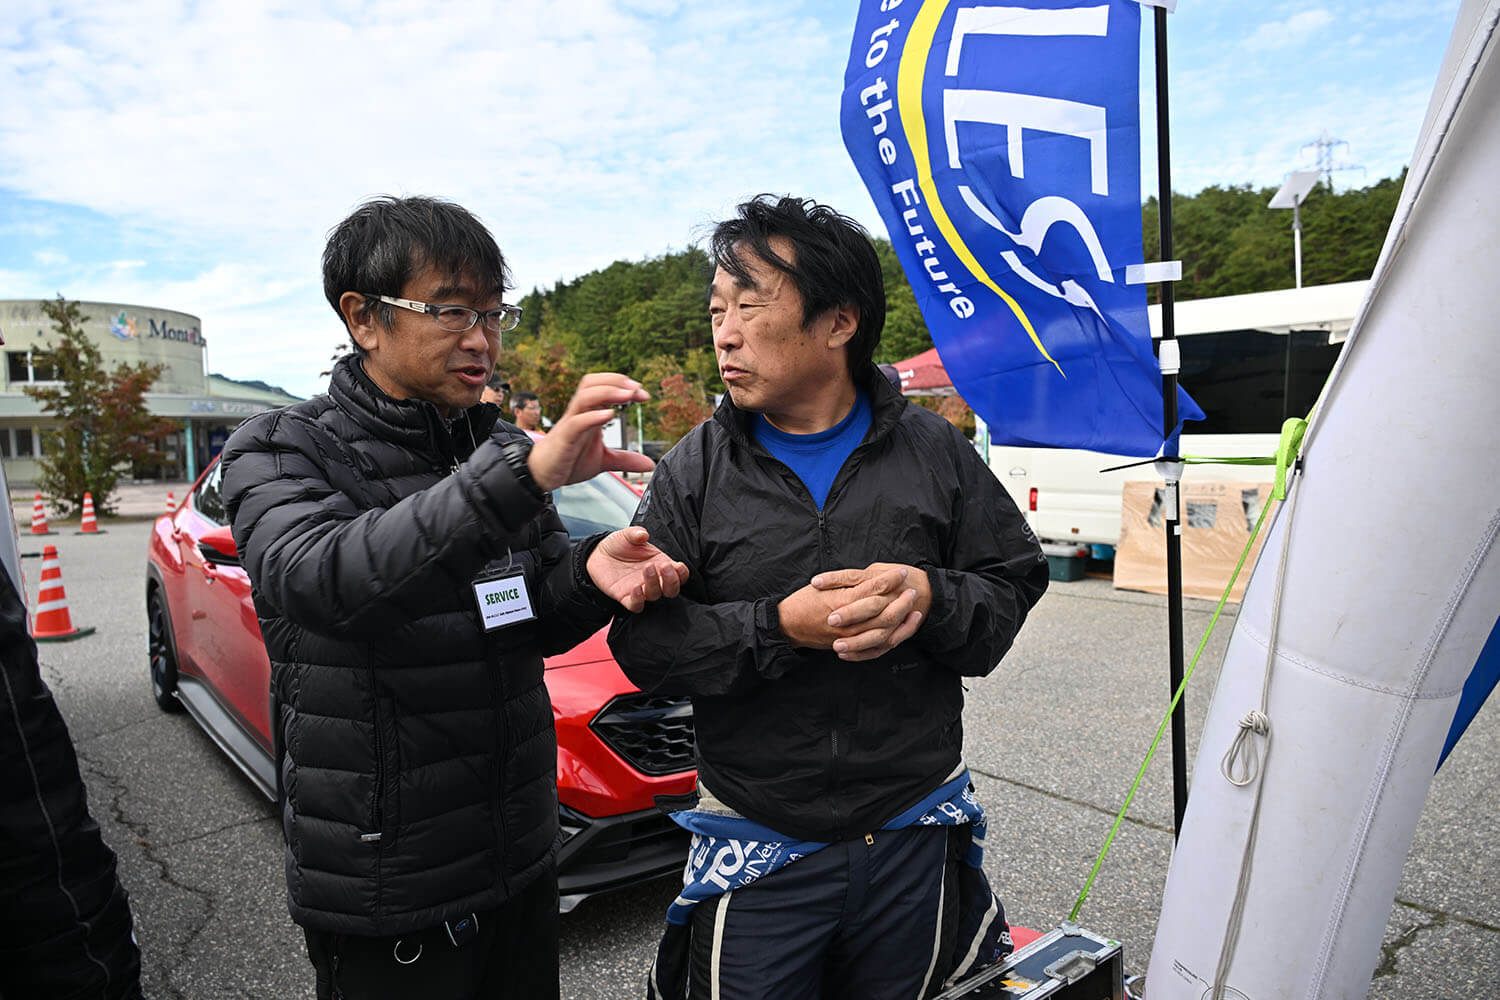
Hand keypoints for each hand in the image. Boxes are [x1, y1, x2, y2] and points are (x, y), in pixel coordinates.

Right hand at [527, 374, 655, 490]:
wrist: (541, 474)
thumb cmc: (568, 461)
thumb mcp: (603, 460)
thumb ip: (625, 459)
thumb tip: (648, 463)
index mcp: (588, 414)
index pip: (603, 387)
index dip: (623, 385)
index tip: (644, 394)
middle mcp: (579, 413)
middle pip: (592, 383)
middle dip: (616, 381)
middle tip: (638, 389)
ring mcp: (570, 423)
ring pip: (584, 396)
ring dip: (608, 392)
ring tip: (628, 395)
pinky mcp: (564, 438)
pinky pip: (576, 422)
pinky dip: (593, 416)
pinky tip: (608, 415)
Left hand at [586, 526, 689, 612]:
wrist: (598, 555)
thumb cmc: (618, 545)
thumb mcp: (627, 535)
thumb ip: (636, 533)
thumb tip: (643, 534)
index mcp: (660, 563)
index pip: (679, 574)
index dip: (682, 573)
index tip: (677, 566)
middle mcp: (654, 579)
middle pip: (671, 589)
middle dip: (672, 581)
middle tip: (665, 567)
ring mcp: (641, 589)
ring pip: (655, 595)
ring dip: (654, 584)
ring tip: (647, 568)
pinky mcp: (626, 597)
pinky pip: (636, 605)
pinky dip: (638, 600)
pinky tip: (636, 588)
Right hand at [780, 563, 926, 660]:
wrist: (788, 625)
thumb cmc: (803, 602)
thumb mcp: (824, 586)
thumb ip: (849, 583)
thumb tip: (873, 579)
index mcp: (842, 602)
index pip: (874, 589)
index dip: (890, 580)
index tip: (901, 572)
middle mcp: (849, 622)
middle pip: (884, 612)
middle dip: (901, 600)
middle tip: (912, 590)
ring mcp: (850, 638)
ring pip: (884, 631)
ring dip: (902, 620)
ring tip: (914, 609)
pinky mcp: (850, 648)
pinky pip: (876, 648)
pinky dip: (891, 640)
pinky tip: (901, 630)